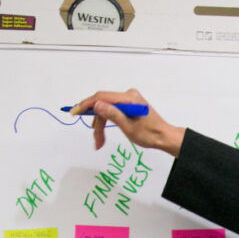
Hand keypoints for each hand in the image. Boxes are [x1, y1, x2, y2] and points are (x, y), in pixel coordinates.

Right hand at [68, 89, 185, 154]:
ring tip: (99, 141)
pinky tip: (103, 133)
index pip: (101, 97)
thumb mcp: (129, 127)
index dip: (86, 104)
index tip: (75, 112)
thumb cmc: (150, 134)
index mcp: (129, 98)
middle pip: (103, 105)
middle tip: (95, 138)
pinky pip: (112, 110)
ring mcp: (128, 100)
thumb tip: (97, 105)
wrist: (164, 137)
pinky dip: (107, 121)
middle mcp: (128, 95)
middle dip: (97, 123)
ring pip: (106, 110)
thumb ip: (112, 114)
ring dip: (101, 125)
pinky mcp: (129, 105)